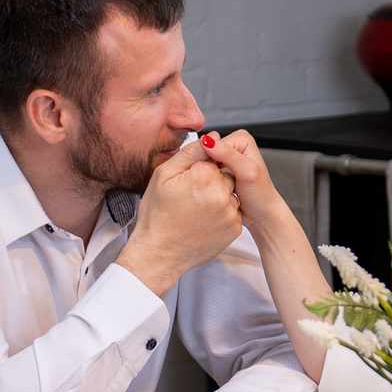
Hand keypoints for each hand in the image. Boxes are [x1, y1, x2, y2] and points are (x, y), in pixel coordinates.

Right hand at [119, 139, 241, 294]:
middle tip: (189, 198)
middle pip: (224, 175)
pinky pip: (232, 213)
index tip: (187, 183)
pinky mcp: (235, 229)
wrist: (159, 254)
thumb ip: (191, 152)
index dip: (199, 169)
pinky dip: (221, 215)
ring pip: (229, 194)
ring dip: (217, 198)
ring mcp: (230, 213)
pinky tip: (203, 222)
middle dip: (210, 182)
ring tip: (195, 211)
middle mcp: (222, 193)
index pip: (213, 158)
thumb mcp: (164, 175)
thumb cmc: (156, 216)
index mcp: (205, 175)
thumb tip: (212, 137)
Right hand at [197, 131, 299, 243]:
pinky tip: (211, 189)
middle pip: (207, 152)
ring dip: (205, 175)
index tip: (209, 173)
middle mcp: (233, 146)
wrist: (261, 213)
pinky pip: (205, 173)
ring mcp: (225, 159)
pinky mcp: (220, 172)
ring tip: (213, 186)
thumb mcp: (247, 172)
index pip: (213, 142)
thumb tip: (208, 141)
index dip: (208, 157)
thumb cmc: (260, 194)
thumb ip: (228, 155)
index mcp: (241, 139)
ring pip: (204, 163)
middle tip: (212, 182)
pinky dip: (206, 181)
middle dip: (207, 167)